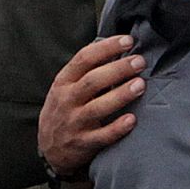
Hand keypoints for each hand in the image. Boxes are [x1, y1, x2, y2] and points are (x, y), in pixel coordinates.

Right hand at [38, 34, 145, 177]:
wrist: (49, 147)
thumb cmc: (65, 109)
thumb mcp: (67, 87)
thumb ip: (88, 71)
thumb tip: (119, 48)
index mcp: (64, 82)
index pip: (84, 59)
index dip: (106, 48)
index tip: (127, 40)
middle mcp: (67, 100)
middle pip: (92, 81)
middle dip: (118, 69)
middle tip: (139, 62)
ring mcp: (74, 123)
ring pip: (98, 108)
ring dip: (121, 95)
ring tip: (140, 84)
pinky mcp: (83, 144)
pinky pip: (102, 137)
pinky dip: (117, 128)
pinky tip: (132, 120)